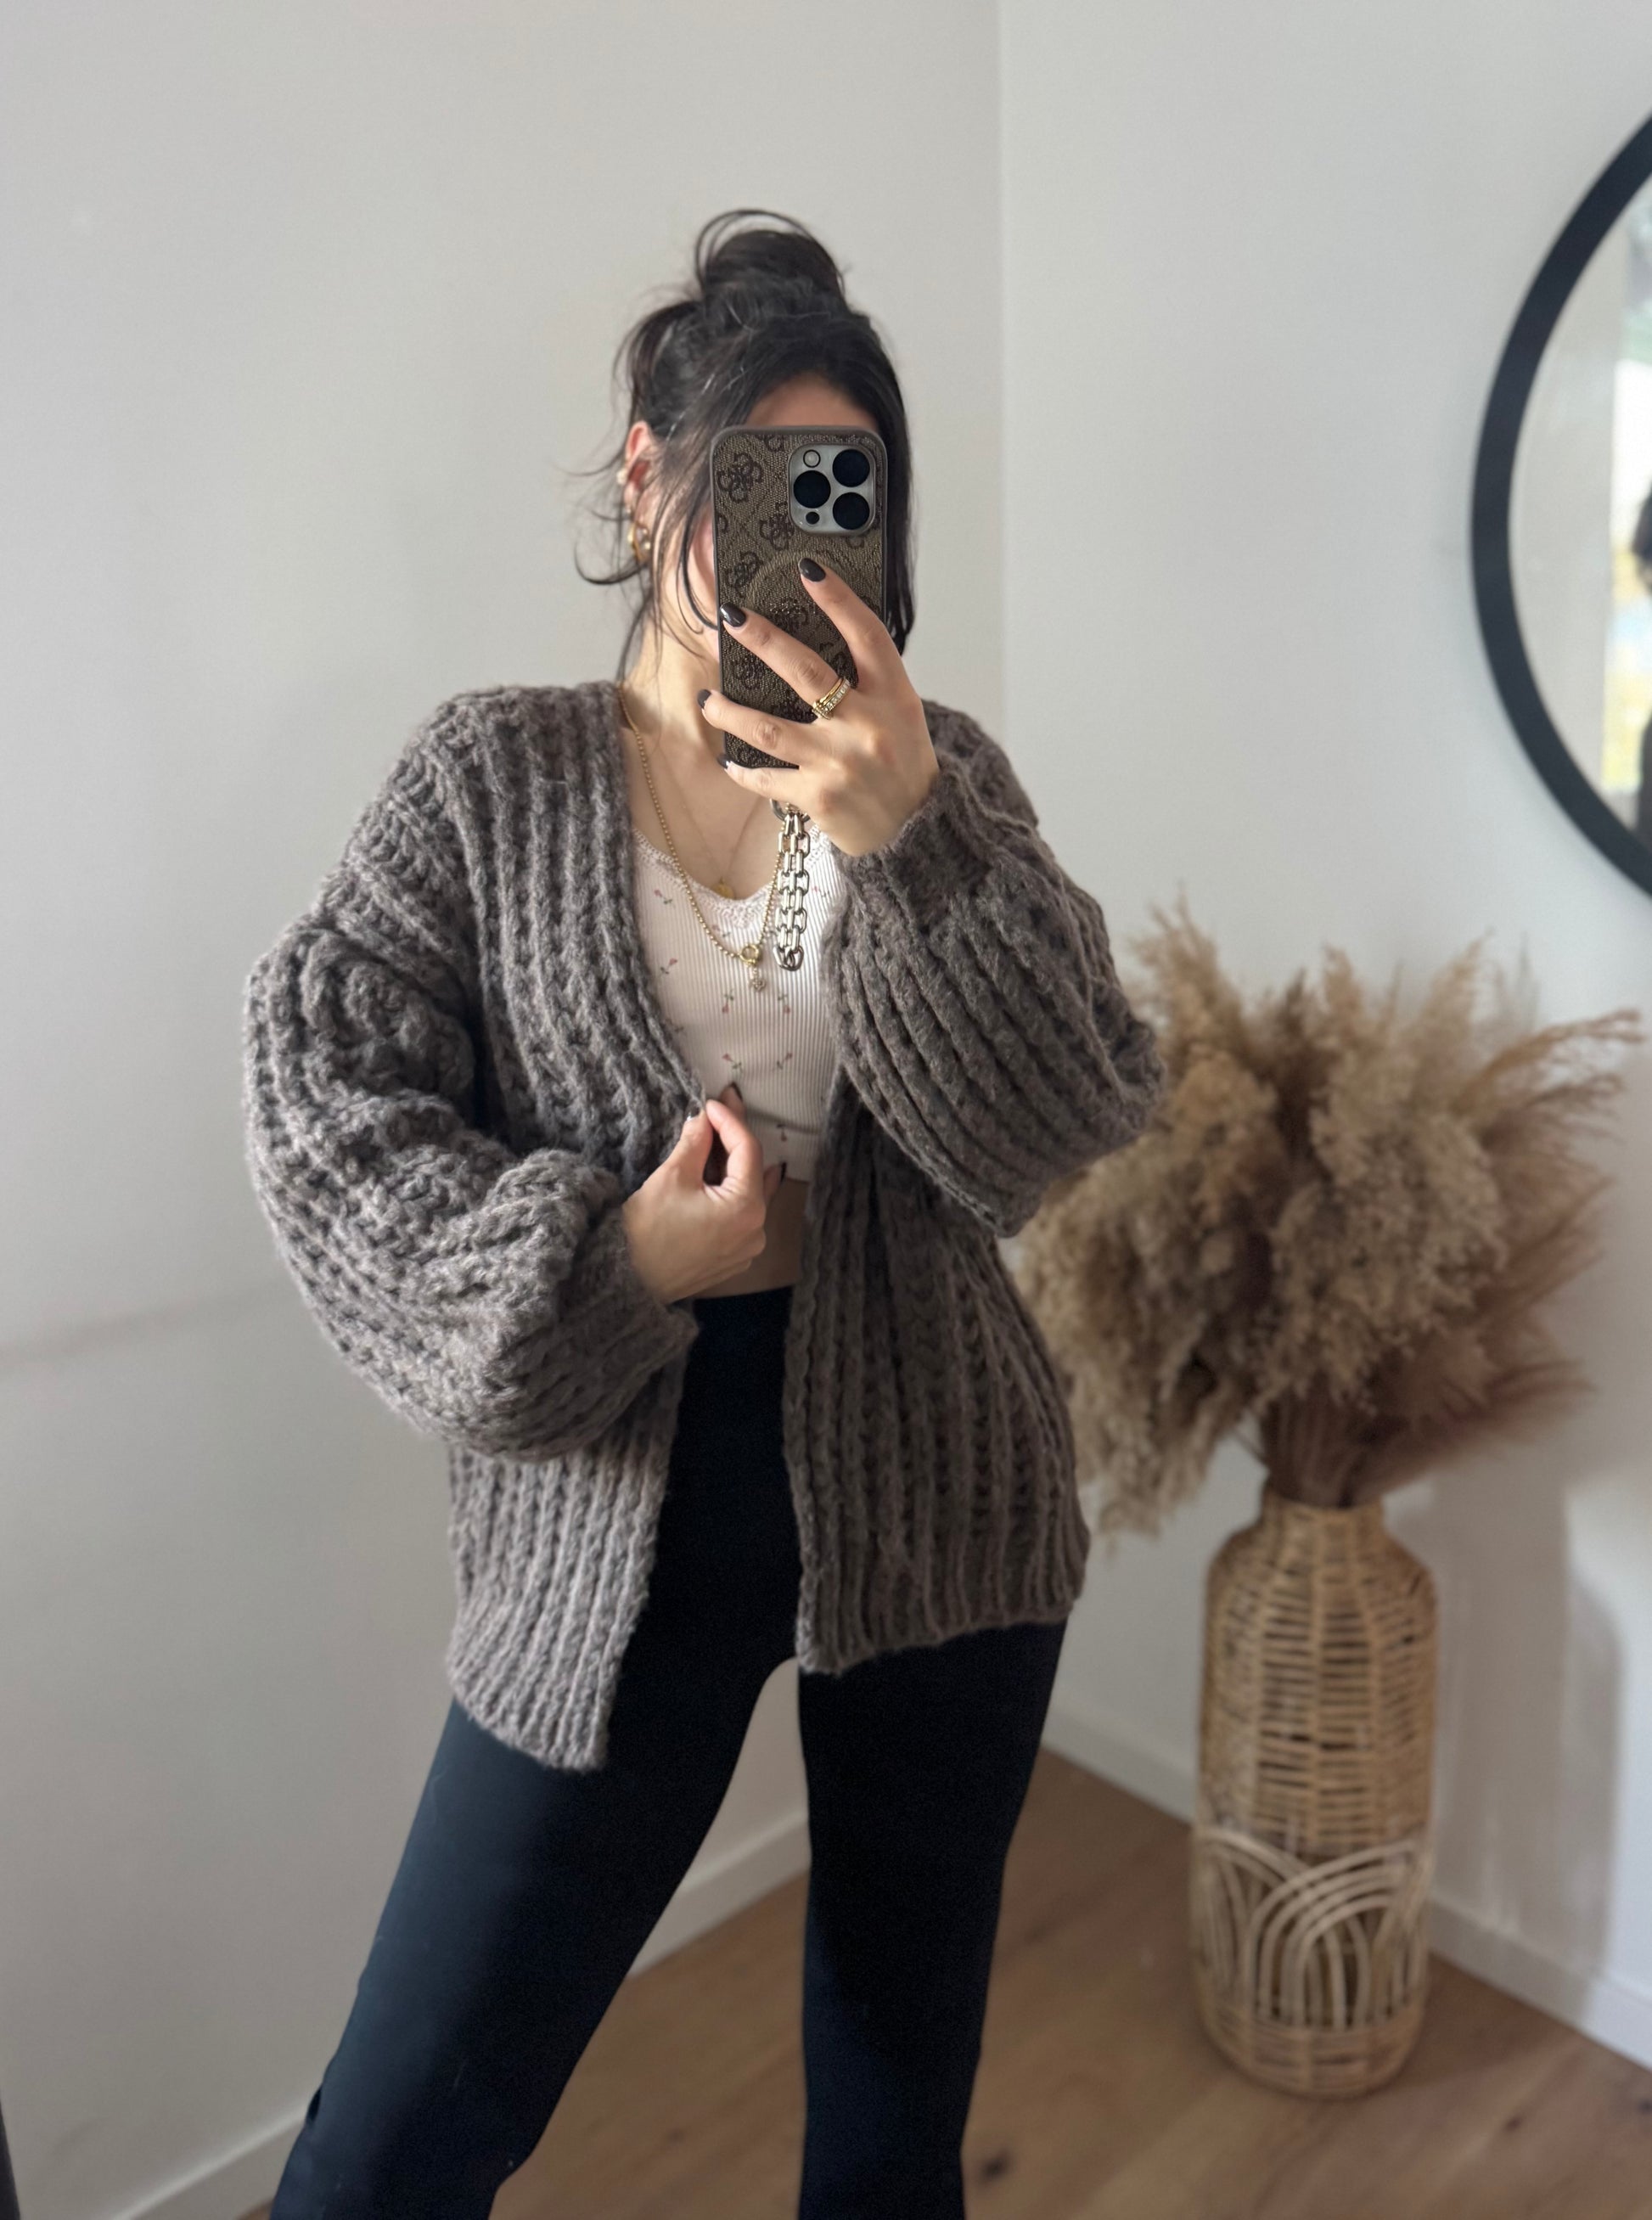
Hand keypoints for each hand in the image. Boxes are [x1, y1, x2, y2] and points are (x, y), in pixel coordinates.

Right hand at [621, 1085, 783, 1304]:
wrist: (630, 1285)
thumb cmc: (648, 1232)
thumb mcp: (671, 1178)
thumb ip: (695, 1143)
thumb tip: (704, 1119)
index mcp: (746, 1208)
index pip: (748, 1150)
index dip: (730, 1120)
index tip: (712, 1102)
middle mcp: (757, 1230)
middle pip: (752, 1172)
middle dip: (734, 1139)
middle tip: (721, 1109)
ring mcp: (748, 1248)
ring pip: (748, 1194)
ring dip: (733, 1165)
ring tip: (719, 1137)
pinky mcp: (734, 1259)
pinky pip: (740, 1216)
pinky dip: (730, 1192)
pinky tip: (718, 1175)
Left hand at [699, 557, 940, 857]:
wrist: (915, 830)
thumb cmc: (901, 763)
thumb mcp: (900, 713)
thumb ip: (867, 681)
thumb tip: (807, 643)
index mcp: (894, 697)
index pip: (867, 635)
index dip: (838, 599)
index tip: (808, 569)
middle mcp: (867, 726)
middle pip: (806, 671)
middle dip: (763, 639)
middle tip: (731, 617)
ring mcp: (840, 763)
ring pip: (769, 728)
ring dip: (731, 711)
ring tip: (710, 699)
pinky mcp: (818, 797)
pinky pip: (767, 777)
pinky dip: (743, 769)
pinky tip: (729, 759)